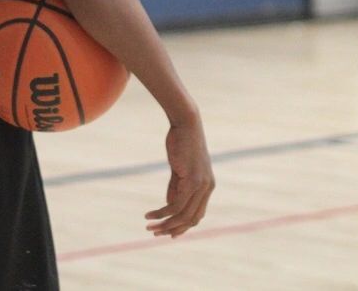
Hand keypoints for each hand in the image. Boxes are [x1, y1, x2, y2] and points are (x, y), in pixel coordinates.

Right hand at [145, 121, 214, 237]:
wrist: (186, 124)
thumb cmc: (182, 143)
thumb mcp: (179, 169)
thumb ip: (176, 187)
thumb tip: (169, 206)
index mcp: (208, 186)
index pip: (198, 215)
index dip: (183, 227)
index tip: (168, 233)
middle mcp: (208, 187)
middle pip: (192, 219)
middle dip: (173, 229)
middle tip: (155, 233)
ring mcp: (202, 185)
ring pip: (183, 215)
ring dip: (165, 224)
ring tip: (149, 227)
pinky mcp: (192, 181)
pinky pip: (175, 204)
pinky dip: (162, 213)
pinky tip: (149, 214)